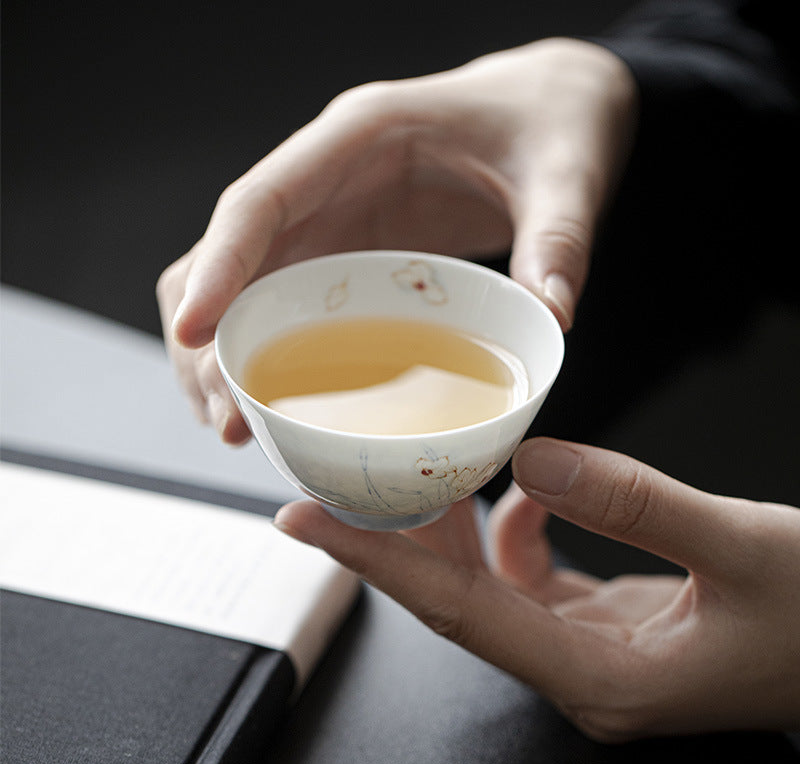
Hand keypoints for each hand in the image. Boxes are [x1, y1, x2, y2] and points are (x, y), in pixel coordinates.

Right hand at [156, 38, 637, 441]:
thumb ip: (559, 237)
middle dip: (212, 338)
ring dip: (224, 355)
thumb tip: (552, 316)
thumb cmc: (548, 122)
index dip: (217, 267)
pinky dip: (264, 354)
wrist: (551, 111)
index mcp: (360, 140)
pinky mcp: (348, 254)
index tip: (194, 332)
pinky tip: (273, 404)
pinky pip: (282, 303)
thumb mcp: (567, 171)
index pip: (259, 202)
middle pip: (231, 256)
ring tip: (236, 426)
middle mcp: (328, 181)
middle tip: (229, 418)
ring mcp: (332, 220)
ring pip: (241, 285)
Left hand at [273, 437, 799, 741]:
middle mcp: (579, 673)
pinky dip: (514, 530)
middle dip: (396, 538)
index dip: (373, 564)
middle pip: (457, 601)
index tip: (307, 523)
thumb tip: (535, 460)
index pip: (455, 612)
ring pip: (489, 586)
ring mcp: (588, 654)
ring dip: (455, 529)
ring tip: (424, 470)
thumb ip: (634, 504)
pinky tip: (525, 490)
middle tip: (341, 477)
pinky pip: (531, 576)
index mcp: (599, 677)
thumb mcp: (740, 546)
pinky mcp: (603, 626)